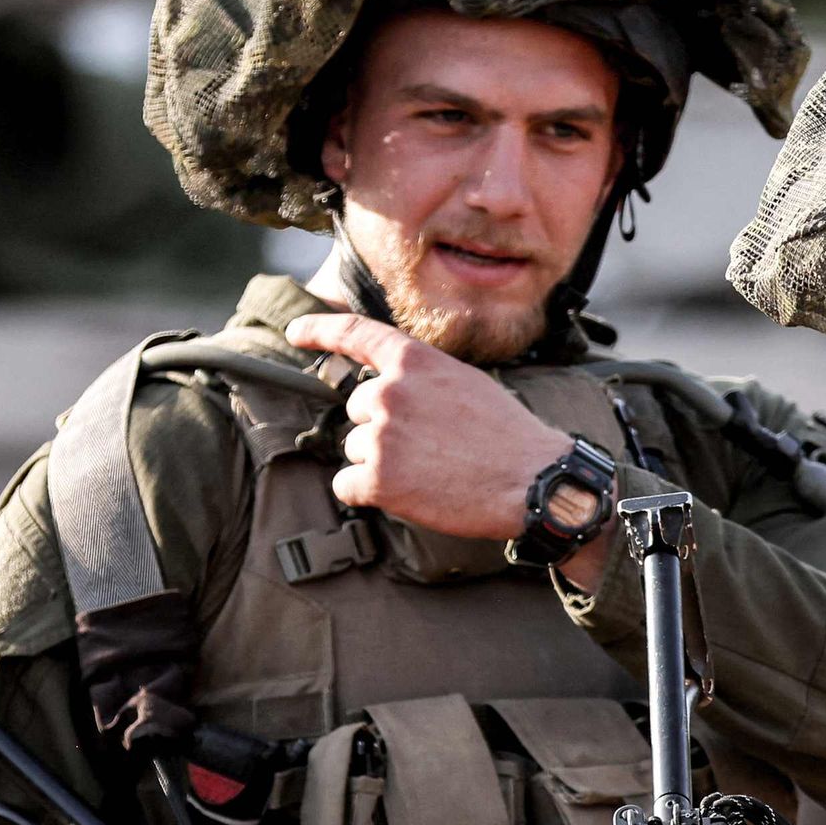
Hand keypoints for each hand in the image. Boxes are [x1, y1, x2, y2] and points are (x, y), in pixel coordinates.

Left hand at [283, 311, 613, 584]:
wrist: (530, 480)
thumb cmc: (506, 435)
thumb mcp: (462, 382)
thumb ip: (420, 378)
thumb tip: (385, 389)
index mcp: (413, 361)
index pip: (354, 333)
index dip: (319, 331)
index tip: (294, 334)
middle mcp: (389, 392)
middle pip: (358, 409)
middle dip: (384, 428)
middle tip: (430, 447)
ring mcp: (380, 436)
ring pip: (355, 448)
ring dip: (382, 463)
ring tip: (430, 470)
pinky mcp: (378, 479)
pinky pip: (347, 485)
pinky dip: (368, 493)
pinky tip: (409, 493)